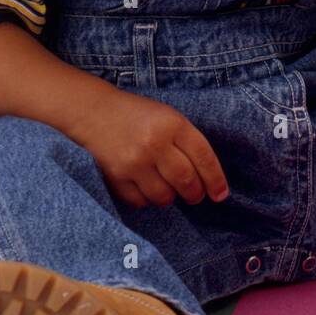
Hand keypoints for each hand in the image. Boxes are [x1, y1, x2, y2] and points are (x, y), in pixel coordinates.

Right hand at [70, 88, 229, 210]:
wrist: (95, 113)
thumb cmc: (139, 116)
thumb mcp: (169, 117)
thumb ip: (189, 142)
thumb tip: (208, 178)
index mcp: (173, 124)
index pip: (204, 157)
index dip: (215, 179)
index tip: (220, 194)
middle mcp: (154, 143)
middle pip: (186, 181)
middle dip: (195, 194)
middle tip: (195, 196)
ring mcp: (134, 162)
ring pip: (164, 196)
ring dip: (171, 197)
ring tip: (169, 188)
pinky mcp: (116, 177)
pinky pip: (141, 201)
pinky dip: (148, 199)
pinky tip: (147, 187)